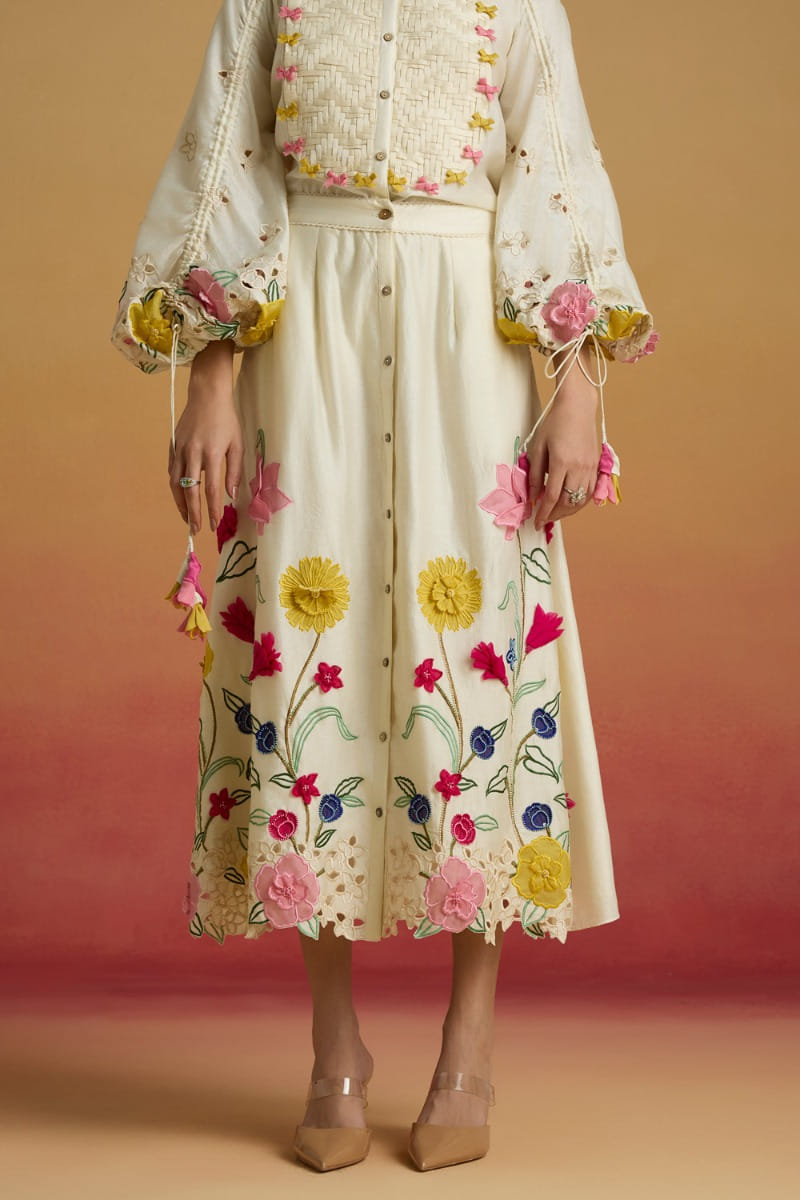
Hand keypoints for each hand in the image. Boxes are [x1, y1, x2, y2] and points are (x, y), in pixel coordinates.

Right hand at [168, 339, 242, 533]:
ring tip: (186, 517)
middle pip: (189, 490)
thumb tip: (230, 495)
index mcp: (210, 453)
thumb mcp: (237, 444)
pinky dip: (175, 487)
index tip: (212, 524)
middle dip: (192, 513)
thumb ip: (234, 471)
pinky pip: (171, 471)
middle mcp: (191, 453)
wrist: (206, 394)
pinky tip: (180, 496)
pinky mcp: (172, 445)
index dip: (211, 509)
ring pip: (175, 483)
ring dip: (180, 503)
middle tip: (194, 529)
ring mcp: (179, 449)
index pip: (210, 489)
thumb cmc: (226, 419)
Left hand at [528, 344, 600, 529]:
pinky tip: (570, 504)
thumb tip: (531, 496)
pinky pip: (590, 492)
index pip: (552, 497)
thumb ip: (534, 474)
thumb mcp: (537, 446)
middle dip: (554, 515)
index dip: (543, 513)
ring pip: (581, 501)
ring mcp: (590, 468)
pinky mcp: (596, 466)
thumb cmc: (554, 423)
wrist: (578, 407)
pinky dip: (580, 503)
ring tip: (555, 514)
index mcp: (562, 463)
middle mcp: (579, 468)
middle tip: (543, 519)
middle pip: (568, 503)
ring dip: (567, 512)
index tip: (535, 522)